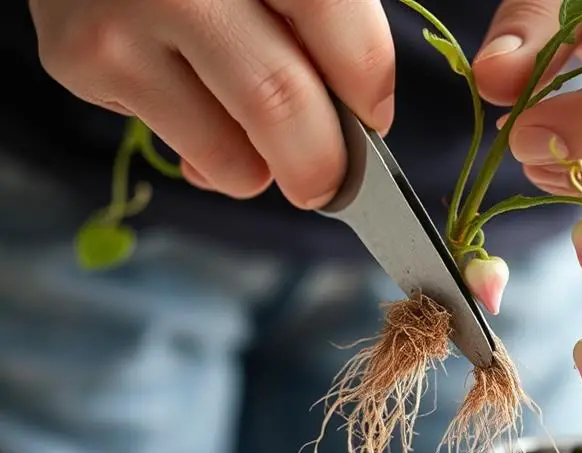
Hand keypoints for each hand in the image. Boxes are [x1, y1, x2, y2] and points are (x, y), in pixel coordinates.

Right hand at [29, 0, 395, 209]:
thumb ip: (311, 24)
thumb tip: (356, 120)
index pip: (335, 21)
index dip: (368, 83)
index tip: (373, 117)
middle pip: (281, 99)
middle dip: (321, 161)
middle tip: (330, 180)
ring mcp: (126, 18)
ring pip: (234, 152)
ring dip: (267, 171)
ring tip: (265, 146)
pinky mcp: (83, 60)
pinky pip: (185, 151)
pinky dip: (217, 160)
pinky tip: (202, 115)